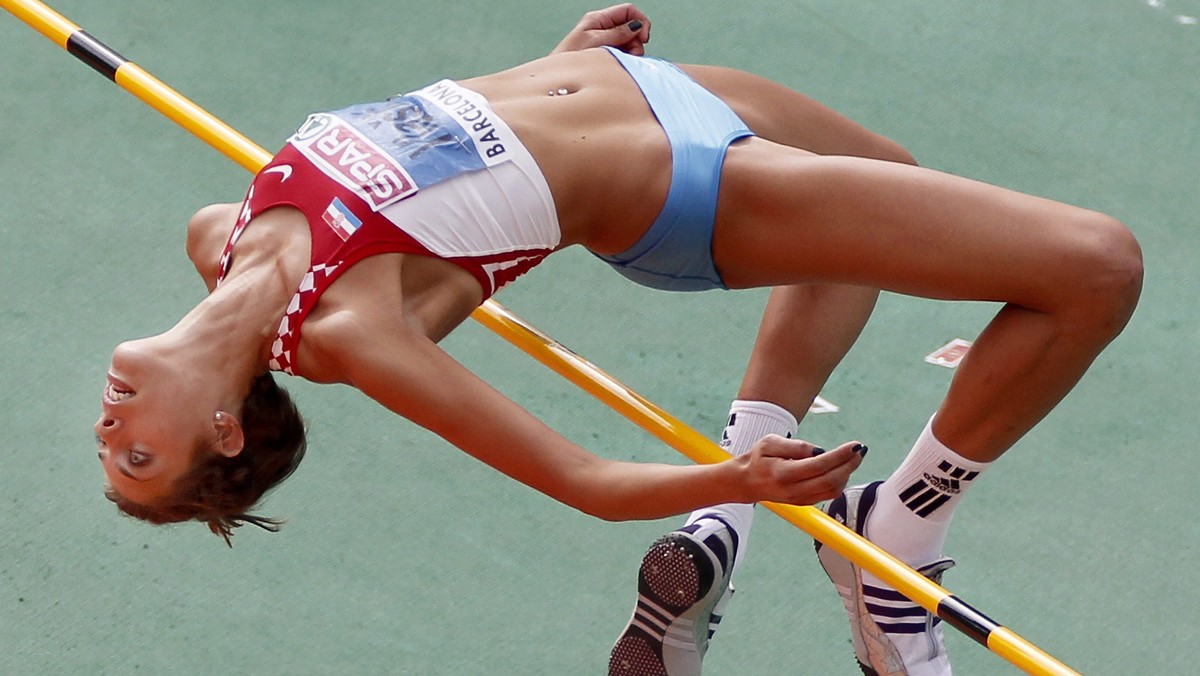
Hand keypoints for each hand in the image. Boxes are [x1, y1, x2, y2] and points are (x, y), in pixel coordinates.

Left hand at [552, 4, 651, 54]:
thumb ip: (618, 32)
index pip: (628, 11)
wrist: (560, 77)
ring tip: (622, 60)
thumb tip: (636, 25)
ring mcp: (605, 41)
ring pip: (629, 42)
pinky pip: (623, 53)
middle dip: (636, 41)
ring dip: (631, 51)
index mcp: (599, 19)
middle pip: (631, 27)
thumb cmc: (570, 57)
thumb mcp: (596, 40)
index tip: (643, 38)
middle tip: (632, 53)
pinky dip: (625, 58)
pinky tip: (619, 64)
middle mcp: (602, 27)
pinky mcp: (605, 53)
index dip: (640, 22)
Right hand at [738, 436, 864, 505]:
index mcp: (783, 473)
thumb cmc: (758, 458)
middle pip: (830, 480)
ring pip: (832, 490)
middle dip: (849, 464)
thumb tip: (820, 451)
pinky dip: (840, 481)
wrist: (745, 482)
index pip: (819, 465)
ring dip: (847, 474)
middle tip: (860, 449)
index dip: (840, 455)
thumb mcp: (770, 442)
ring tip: (853, 457)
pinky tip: (842, 468)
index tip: (855, 444)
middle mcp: (793, 490)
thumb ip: (795, 446)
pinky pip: (828, 494)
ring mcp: (799, 499)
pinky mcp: (803, 503)